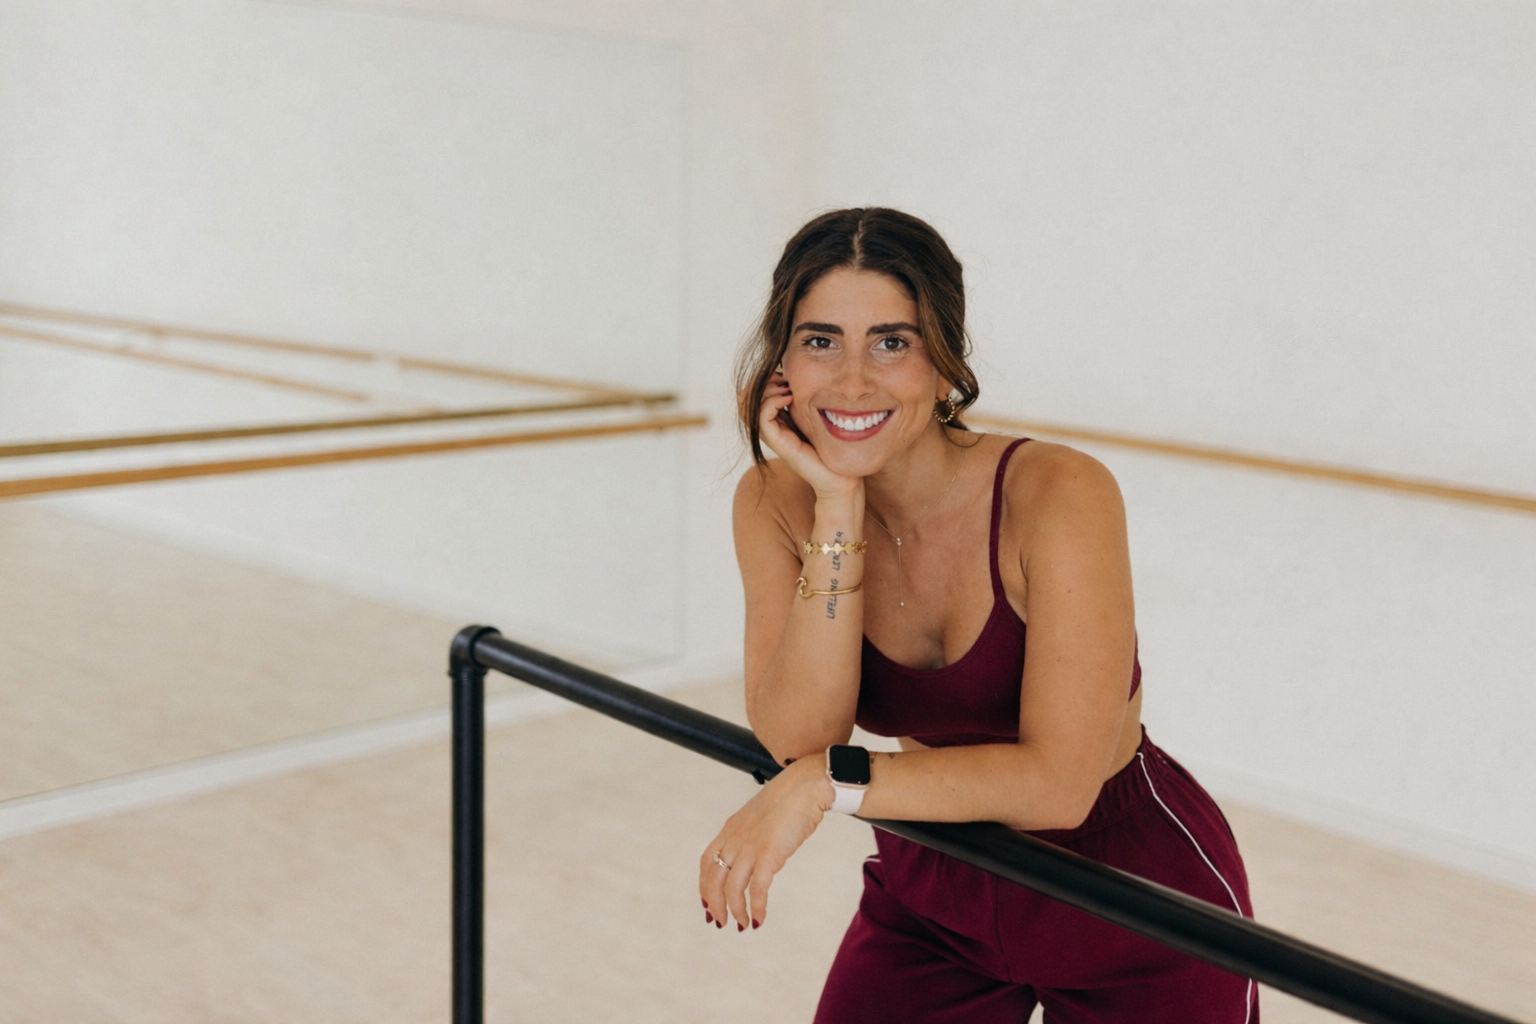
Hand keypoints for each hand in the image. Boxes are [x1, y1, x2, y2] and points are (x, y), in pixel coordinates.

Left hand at [698, 756, 832, 931]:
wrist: (806, 786)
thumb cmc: (790, 800)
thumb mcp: (761, 816)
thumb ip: (754, 834)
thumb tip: (759, 851)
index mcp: (731, 828)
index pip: (706, 861)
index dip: (705, 885)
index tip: (708, 903)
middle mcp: (735, 839)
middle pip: (714, 879)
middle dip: (715, 904)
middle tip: (721, 922)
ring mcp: (750, 847)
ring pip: (732, 888)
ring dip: (735, 911)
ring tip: (743, 924)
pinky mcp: (769, 854)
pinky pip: (757, 889)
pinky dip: (757, 907)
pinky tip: (760, 919)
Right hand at [758, 369, 860, 501]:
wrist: (842, 478)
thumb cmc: (834, 448)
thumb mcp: (818, 416)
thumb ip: (807, 400)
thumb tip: (801, 376)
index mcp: (778, 420)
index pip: (754, 394)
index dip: (765, 379)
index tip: (785, 373)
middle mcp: (772, 428)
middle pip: (745, 399)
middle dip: (763, 382)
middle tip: (785, 378)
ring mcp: (774, 437)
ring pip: (750, 407)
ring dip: (766, 390)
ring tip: (787, 387)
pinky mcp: (780, 445)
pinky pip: (763, 419)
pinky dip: (772, 402)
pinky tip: (789, 397)